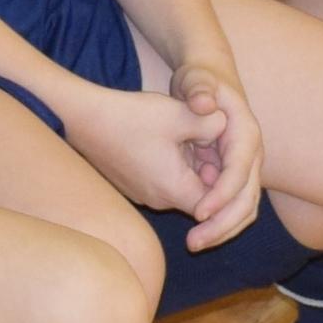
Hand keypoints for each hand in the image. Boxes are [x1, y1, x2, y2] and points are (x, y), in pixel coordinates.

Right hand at [55, 67, 266, 248]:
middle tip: (232, 167)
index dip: (233, 192)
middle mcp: (159, 199)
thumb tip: (228, 122)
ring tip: (209, 153)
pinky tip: (184, 148)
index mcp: (174, 188)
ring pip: (184, 192)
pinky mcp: (134, 184)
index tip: (242, 172)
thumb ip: (211, 121)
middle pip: (202, 204)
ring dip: (199, 177)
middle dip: (220, 186)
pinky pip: (166, 184)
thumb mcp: (178, 114)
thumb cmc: (129, 116)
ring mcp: (144, 194)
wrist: (81, 118)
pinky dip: (181, 172)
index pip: (217, 208)